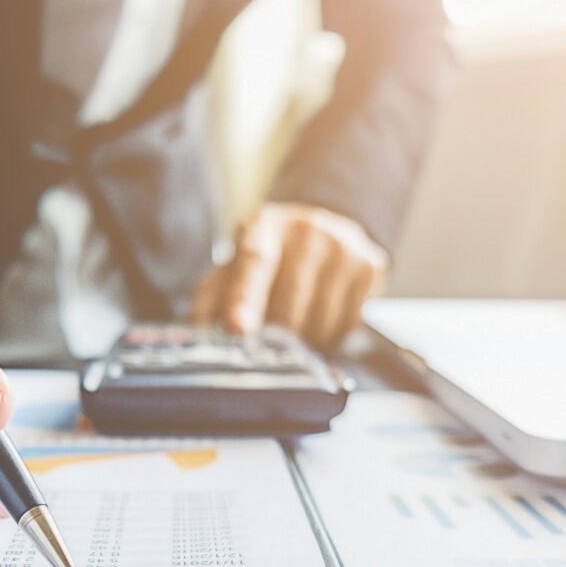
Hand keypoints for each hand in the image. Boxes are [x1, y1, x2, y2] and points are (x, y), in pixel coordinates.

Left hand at [190, 202, 387, 346]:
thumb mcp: (233, 266)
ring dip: (305, 341)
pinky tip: (322, 316)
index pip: (254, 262)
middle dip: (275, 335)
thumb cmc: (270, 255)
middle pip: (289, 305)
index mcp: (263, 227)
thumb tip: (195, 336)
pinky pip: (348, 324)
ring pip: (321, 322)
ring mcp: (343, 246)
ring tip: (296, 324)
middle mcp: (306, 231)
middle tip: (269, 338)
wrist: (322, 225)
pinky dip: (332, 335)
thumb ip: (211, 300)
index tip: (238, 328)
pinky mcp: (370, 264)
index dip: (244, 299)